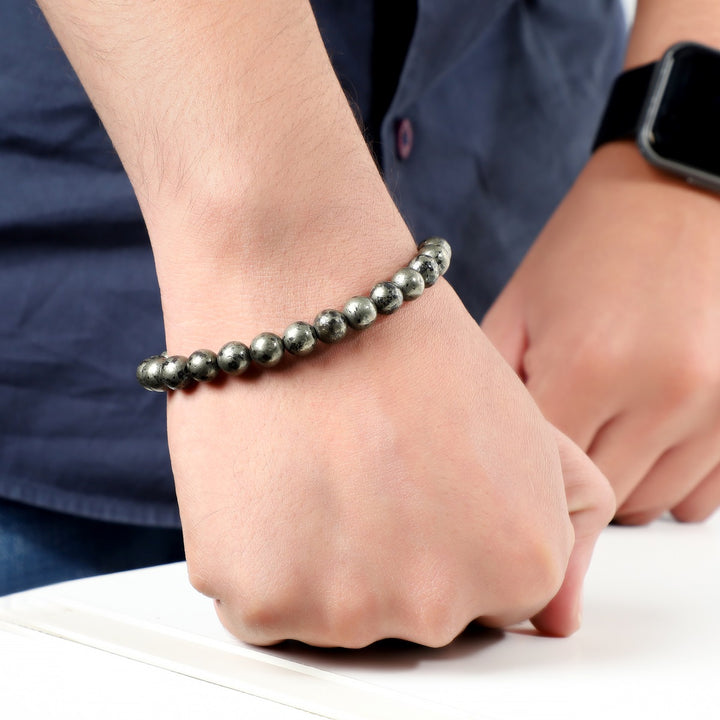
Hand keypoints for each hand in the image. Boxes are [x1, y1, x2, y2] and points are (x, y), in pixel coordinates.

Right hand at [168, 282, 612, 646]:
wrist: (304, 293)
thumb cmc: (408, 346)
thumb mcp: (529, 427)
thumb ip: (569, 522)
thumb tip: (558, 617)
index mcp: (519, 565)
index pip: (488, 601)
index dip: (450, 537)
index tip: (420, 484)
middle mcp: (440, 608)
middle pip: (412, 616)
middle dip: (390, 556)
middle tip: (363, 469)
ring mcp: (350, 614)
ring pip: (335, 619)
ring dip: (322, 561)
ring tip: (314, 470)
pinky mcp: (263, 602)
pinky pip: (264, 612)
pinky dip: (259, 562)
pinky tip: (271, 489)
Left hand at [483, 143, 719, 524]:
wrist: (684, 185)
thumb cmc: (594, 240)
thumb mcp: (522, 304)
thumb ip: (498, 387)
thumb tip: (483, 458)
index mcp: (588, 366)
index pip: (542, 484)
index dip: (518, 503)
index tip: (502, 520)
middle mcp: (662, 396)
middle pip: (600, 509)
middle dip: (565, 498)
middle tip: (546, 471)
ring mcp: (717, 408)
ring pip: (653, 510)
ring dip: (617, 493)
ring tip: (597, 442)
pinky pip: (705, 499)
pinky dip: (668, 485)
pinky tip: (643, 443)